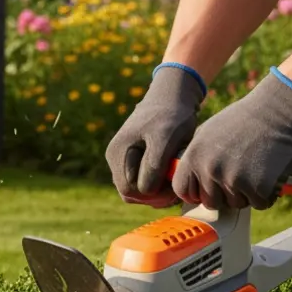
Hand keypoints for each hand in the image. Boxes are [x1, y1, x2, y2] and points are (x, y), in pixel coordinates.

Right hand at [105, 64, 207, 206]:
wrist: (171, 97)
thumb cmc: (171, 116)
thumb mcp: (165, 138)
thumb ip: (154, 165)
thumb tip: (145, 190)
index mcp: (118, 153)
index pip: (130, 191)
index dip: (154, 194)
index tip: (175, 184)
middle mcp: (115, 159)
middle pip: (131, 194)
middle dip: (155, 195)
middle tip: (177, 186)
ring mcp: (121, 160)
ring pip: (136, 191)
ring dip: (156, 191)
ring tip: (174, 179)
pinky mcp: (132, 161)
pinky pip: (140, 182)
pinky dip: (156, 185)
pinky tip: (170, 176)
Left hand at [171, 68, 291, 209]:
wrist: (278, 111)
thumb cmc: (242, 120)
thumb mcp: (207, 133)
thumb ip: (196, 158)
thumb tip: (190, 182)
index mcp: (194, 157)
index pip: (182, 190)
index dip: (195, 193)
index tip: (207, 190)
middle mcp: (210, 170)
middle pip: (210, 202)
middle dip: (223, 195)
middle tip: (238, 178)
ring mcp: (234, 180)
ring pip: (235, 204)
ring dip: (246, 194)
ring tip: (255, 170)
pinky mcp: (259, 187)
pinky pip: (259, 203)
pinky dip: (266, 194)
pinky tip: (269, 174)